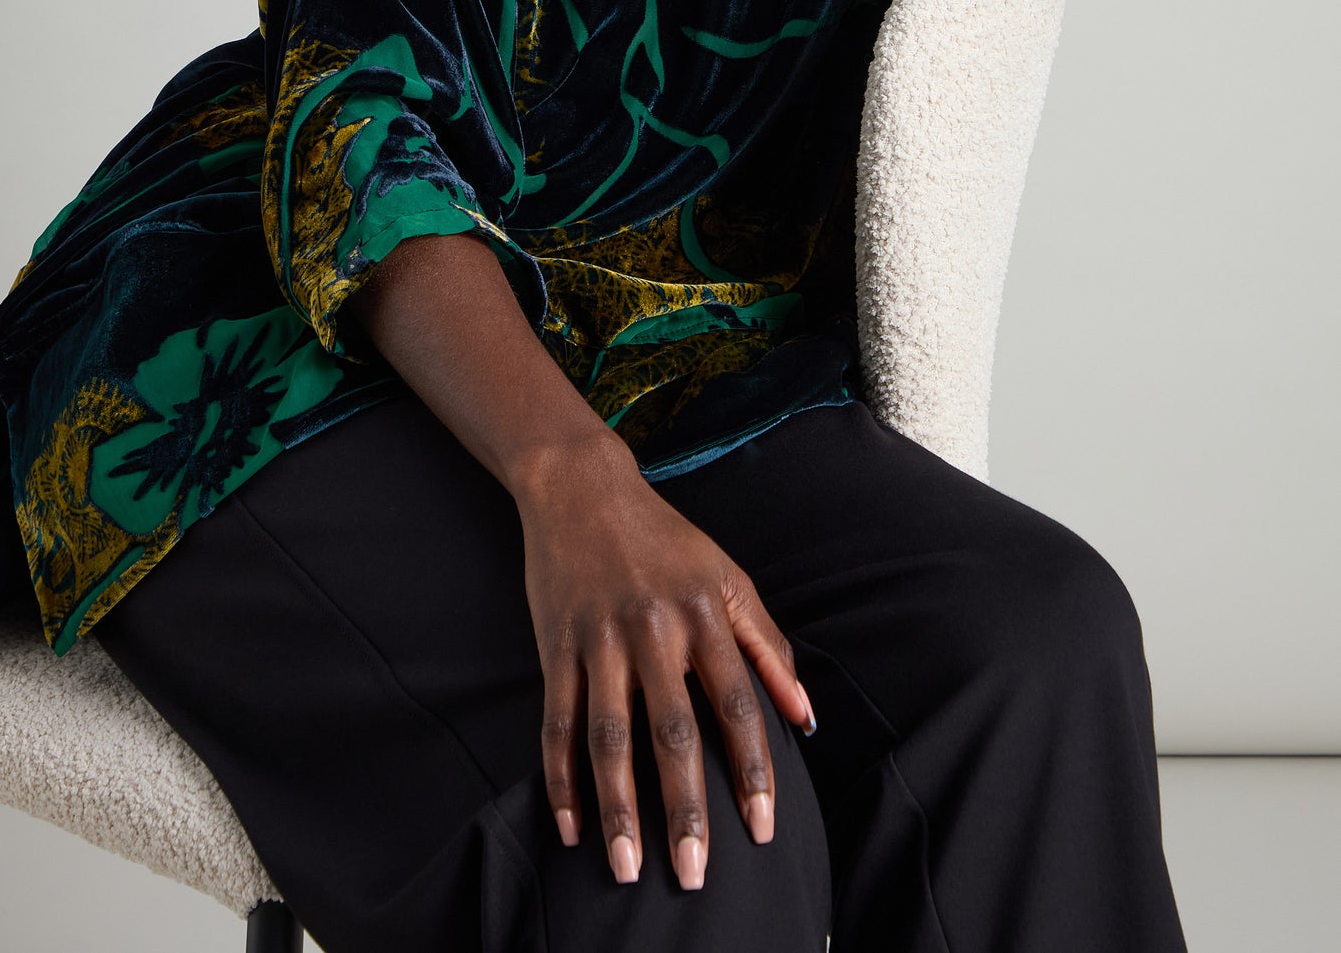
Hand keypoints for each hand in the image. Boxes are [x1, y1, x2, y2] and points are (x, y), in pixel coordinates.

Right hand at [515, 438, 814, 890]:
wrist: (581, 487)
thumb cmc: (665, 541)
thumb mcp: (728, 578)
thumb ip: (769, 646)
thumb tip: (807, 717)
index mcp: (705, 613)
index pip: (737, 704)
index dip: (753, 769)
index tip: (763, 829)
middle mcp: (654, 629)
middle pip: (672, 732)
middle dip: (684, 808)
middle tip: (694, 875)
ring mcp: (600, 638)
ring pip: (608, 737)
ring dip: (618, 808)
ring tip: (626, 869)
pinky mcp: (555, 644)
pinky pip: (556, 721)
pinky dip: (561, 778)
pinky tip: (571, 826)